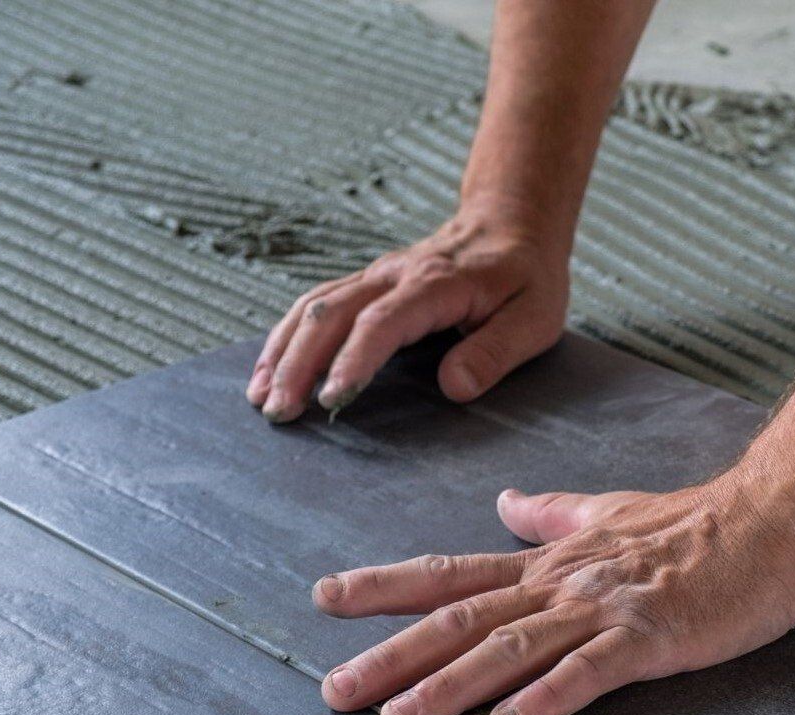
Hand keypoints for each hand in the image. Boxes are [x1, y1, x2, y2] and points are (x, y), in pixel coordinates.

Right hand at [246, 209, 568, 422]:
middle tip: (279, 412)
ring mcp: (374, 276)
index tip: (331, 400)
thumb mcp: (534, 318)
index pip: (382, 323)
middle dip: (298, 364)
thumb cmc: (527, 276)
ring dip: (281, 351)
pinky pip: (315, 305)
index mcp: (435, 285)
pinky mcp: (366, 284)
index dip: (353, 361)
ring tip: (259, 397)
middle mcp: (393, 275)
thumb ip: (495, 352)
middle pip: (330, 314)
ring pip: (312, 307)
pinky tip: (268, 368)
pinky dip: (286, 336)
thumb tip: (454, 387)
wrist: (513, 223)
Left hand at [313, 473, 794, 714]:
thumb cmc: (697, 524)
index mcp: (550, 562)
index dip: (386, 587)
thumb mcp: (609, 511)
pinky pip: (590, 672)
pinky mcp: (650, 638)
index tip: (327, 599)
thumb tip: (506, 503)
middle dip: (393, 656)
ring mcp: (604, 611)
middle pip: (462, 619)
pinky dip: (548, 697)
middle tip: (334, 692)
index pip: (453, 572)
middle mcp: (563, 584)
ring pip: (511, 647)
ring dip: (449, 685)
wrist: (770, 521)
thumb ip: (552, 515)